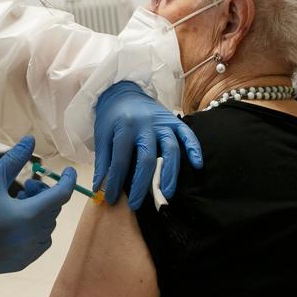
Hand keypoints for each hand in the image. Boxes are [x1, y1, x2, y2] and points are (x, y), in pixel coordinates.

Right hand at [0, 136, 75, 274]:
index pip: (61, 195)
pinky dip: (36, 229)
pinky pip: (39, 243)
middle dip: (43, 193)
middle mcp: (34, 237)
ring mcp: (29, 253)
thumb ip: (14, 160)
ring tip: (17, 204)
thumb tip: (31, 140)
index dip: (67, 180)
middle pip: (53, 209)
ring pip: (48, 226)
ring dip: (40, 211)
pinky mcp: (21, 263)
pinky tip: (17, 223)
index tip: (67, 171)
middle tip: (24, 186)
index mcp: (29, 216)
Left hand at [93, 81, 203, 209]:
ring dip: (169, 173)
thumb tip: (100, 188)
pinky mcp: (174, 120)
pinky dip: (194, 148)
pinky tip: (197, 164)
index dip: (116, 182)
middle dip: (142, 185)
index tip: (113, 199)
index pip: (120, 160)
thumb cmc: (111, 117)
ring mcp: (162, 122)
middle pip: (147, 158)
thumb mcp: (102, 135)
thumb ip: (103, 161)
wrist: (123, 91)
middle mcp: (145, 125)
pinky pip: (187, 134)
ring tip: (166, 193)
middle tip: (137, 204)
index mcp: (123, 127)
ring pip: (170, 149)